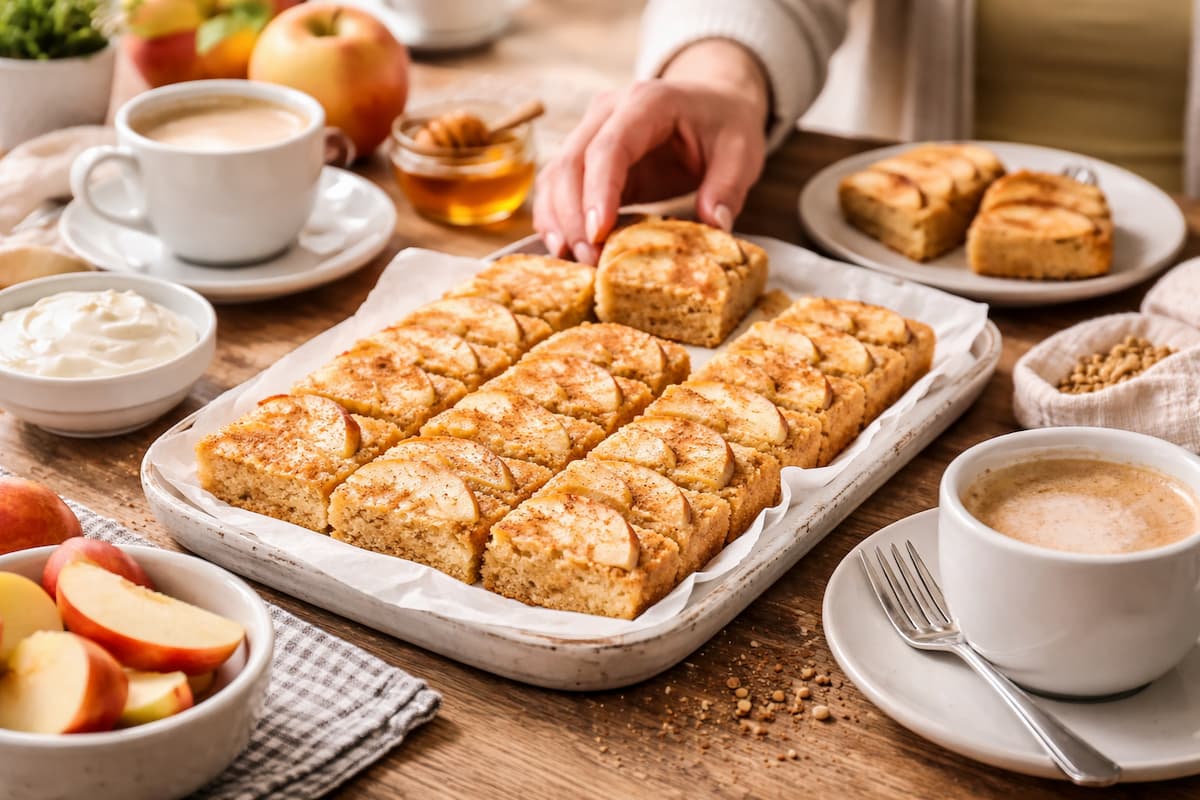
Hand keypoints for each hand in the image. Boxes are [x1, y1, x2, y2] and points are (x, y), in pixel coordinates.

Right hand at [534, 39, 769, 262]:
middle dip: (573, 216)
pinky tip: (564, 248)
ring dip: (558, 220)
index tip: (598, 233)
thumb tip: (716, 225)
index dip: (599, 191)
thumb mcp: (741, 150)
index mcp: (648, 103)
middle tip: (589, 259)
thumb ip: (728, 186)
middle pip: (572, 162)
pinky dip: (555, 218)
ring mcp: (591, 132)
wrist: (712, 102)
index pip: (610, 147)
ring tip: (573, 260)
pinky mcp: (586, 158)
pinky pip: (558, 186)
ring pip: (556, 175)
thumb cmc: (725, 124)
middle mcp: (608, 112)